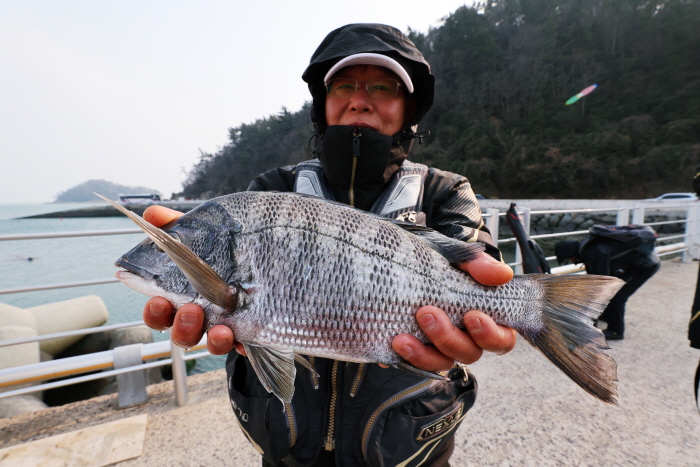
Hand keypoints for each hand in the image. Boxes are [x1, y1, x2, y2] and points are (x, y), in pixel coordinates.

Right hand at [141, 206, 239, 354]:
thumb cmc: (224, 249)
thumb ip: (176, 225)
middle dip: (182, 327)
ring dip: (211, 339)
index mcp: (182, 296)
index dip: (155, 311)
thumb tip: (152, 214)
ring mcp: (225, 327)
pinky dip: (242, 343)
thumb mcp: (202, 234)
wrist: (269, 254)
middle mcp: (201, 316)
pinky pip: (244, 346)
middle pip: (182, 333)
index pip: (160, 311)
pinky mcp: (251, 333)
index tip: (159, 301)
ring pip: (211, 344)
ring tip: (220, 328)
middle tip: (191, 311)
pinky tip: (243, 336)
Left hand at [391, 253, 516, 371]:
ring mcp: (442, 347)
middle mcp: (468, 339)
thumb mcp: (463, 259)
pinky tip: (395, 342)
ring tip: (403, 338)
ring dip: (423, 353)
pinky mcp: (419, 350)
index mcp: (488, 320)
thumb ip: (481, 266)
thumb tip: (503, 275)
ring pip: (441, 362)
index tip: (471, 316)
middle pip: (469, 353)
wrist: (416, 260)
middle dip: (448, 337)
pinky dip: (405, 356)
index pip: (501, 340)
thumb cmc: (449, 263)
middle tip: (427, 313)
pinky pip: (415, 363)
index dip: (490, 335)